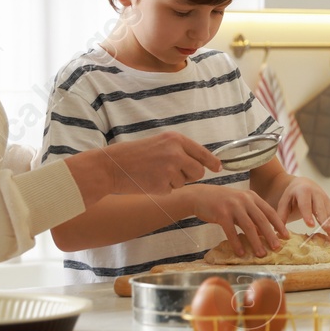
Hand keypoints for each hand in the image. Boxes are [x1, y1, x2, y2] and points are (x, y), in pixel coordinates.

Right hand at [98, 132, 221, 194]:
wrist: (111, 166)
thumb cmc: (133, 155)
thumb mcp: (159, 144)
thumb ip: (178, 150)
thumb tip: (201, 163)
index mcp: (175, 139)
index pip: (202, 152)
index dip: (212, 162)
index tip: (218, 168)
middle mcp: (176, 152)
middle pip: (198, 171)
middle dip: (190, 175)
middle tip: (172, 173)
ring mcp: (170, 169)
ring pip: (185, 182)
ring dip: (174, 182)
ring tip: (154, 173)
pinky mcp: (163, 184)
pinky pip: (172, 190)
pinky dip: (162, 189)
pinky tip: (149, 181)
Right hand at [185, 185, 288, 256]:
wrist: (200, 195)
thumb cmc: (222, 202)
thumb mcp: (240, 205)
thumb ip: (252, 216)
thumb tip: (264, 233)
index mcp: (252, 196)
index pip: (270, 211)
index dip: (279, 224)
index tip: (287, 236)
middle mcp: (244, 199)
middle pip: (262, 220)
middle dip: (271, 235)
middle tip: (277, 248)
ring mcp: (233, 206)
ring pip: (248, 226)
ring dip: (256, 242)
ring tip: (261, 254)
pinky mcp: (221, 213)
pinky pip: (231, 231)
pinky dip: (237, 243)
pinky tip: (241, 253)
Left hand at [275, 177, 329, 239]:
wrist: (303, 183)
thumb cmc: (292, 195)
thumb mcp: (284, 202)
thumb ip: (281, 215)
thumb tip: (279, 232)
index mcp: (303, 191)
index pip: (305, 204)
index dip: (308, 214)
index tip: (310, 225)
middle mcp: (316, 194)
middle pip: (321, 209)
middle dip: (325, 221)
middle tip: (328, 232)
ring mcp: (325, 199)